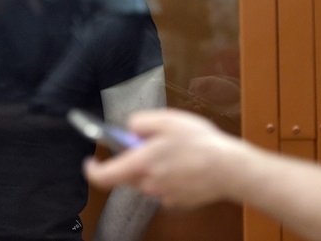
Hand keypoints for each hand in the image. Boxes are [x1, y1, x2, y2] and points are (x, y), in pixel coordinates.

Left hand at [84, 108, 241, 208]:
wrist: (229, 169)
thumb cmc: (199, 143)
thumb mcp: (166, 119)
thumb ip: (140, 122)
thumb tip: (130, 129)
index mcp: (140, 165)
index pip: (103, 176)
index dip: (92, 169)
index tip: (90, 160)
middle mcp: (148, 185)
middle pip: (127, 174)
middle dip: (133, 158)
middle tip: (151, 142)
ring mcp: (163, 196)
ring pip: (147, 179)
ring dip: (153, 166)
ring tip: (177, 149)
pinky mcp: (177, 201)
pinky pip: (164, 186)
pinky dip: (169, 175)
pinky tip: (186, 163)